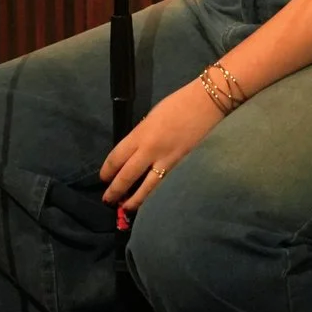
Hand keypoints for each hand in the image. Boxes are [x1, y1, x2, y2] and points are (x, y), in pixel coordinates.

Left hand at [99, 79, 222, 212]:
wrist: (207, 103)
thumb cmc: (178, 104)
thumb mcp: (151, 118)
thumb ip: (141, 136)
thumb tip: (134, 152)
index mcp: (140, 135)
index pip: (116, 158)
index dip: (107, 172)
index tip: (104, 179)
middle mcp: (150, 150)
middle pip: (126, 176)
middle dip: (115, 191)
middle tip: (108, 200)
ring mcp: (168, 160)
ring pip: (146, 187)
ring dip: (134, 200)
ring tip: (127, 208)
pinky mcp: (182, 166)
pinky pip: (164, 184)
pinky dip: (155, 194)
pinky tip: (151, 201)